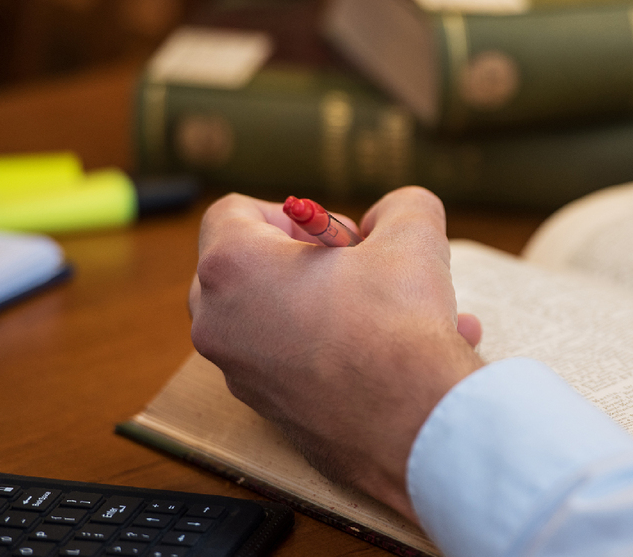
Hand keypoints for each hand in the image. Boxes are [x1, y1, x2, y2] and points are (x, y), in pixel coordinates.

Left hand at [188, 187, 484, 519]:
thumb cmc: (398, 326)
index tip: (335, 235)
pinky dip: (341, 350)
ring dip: (336, 306)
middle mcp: (219, 324)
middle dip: (308, 261)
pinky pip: (298, 364)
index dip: (292, 212)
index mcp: (233, 268)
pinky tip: (407, 354)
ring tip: (408, 311)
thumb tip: (390, 217)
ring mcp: (240, 375)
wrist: (413, 426)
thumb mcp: (411, 235)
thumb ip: (399, 207)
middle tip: (360, 268)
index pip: (232, 213)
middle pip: (248, 268)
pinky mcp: (270, 412)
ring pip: (280, 320)